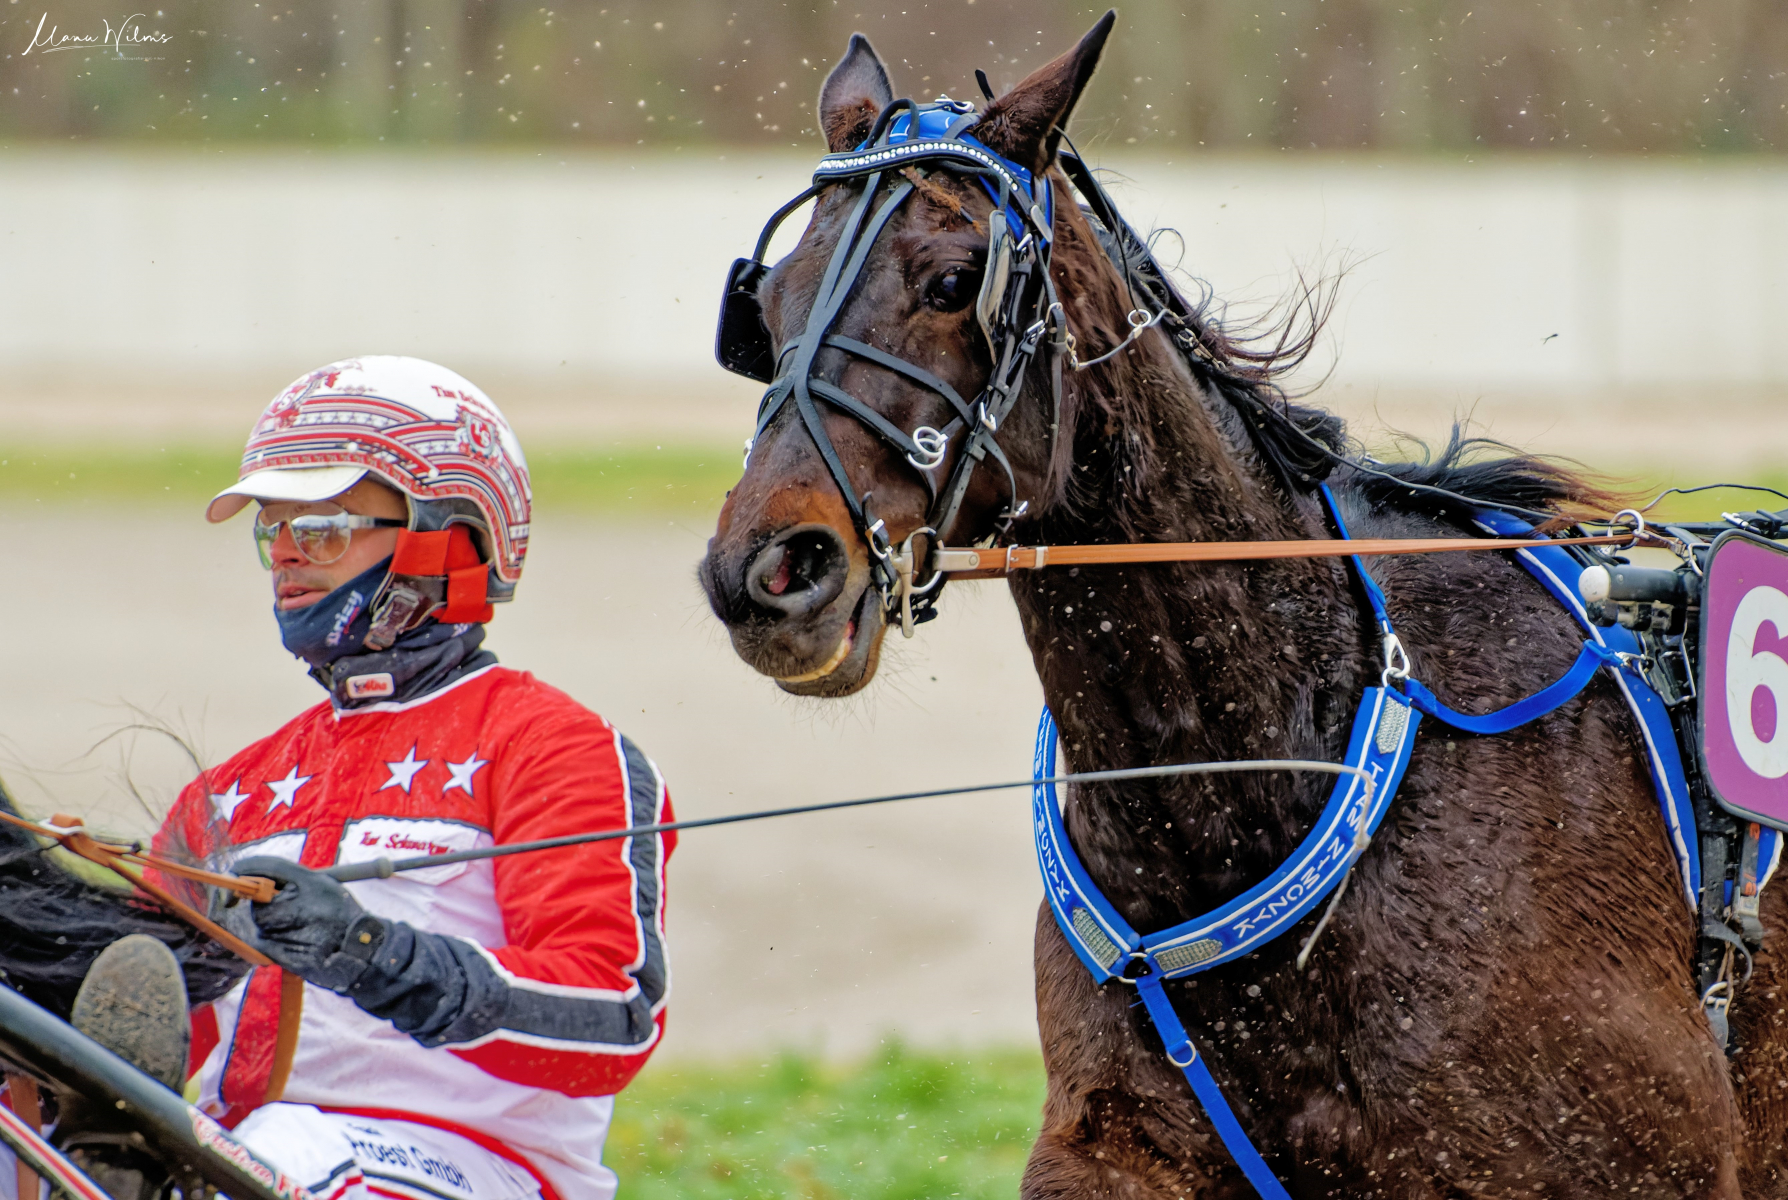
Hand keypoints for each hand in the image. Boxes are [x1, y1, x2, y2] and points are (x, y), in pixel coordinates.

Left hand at [233, 857, 387, 992]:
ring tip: (300, 928)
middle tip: (290, 910)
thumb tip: (254, 876)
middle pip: (259, 899)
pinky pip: (262, 941)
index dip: (245, 867)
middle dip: (265, 904)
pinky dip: (271, 941)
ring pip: (261, 922)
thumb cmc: (341, 915)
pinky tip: (295, 941)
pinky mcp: (280, 952)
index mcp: (310, 882)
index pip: (266, 866)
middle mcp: (296, 904)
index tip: (234, 872)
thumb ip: (293, 879)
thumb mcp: (324, 885)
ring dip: (271, 924)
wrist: (358, 950)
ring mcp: (287, 930)